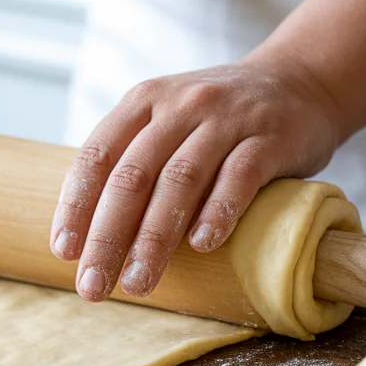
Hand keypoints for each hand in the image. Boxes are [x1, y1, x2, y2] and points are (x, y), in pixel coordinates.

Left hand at [51, 55, 342, 301]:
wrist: (301, 81)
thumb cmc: (220, 119)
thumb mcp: (169, 121)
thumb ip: (134, 161)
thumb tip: (88, 233)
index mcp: (143, 101)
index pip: (97, 155)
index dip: (76, 205)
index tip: (64, 252)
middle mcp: (180, 105)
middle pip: (133, 175)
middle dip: (108, 236)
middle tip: (93, 284)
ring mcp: (226, 119)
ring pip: (180, 180)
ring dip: (154, 237)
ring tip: (139, 281)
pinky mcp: (269, 137)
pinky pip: (240, 176)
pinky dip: (218, 211)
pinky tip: (202, 245)